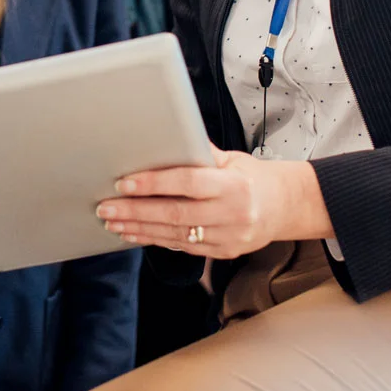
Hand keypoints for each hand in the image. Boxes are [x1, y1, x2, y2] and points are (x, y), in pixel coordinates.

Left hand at [94, 147, 332, 260]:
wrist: (284, 207)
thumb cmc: (252, 177)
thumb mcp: (232, 159)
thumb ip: (199, 153)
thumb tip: (164, 137)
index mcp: (234, 185)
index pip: (187, 183)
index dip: (154, 183)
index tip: (124, 183)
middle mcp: (231, 214)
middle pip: (175, 214)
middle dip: (135, 211)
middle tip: (106, 207)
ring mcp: (228, 238)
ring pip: (175, 235)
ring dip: (139, 229)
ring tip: (113, 222)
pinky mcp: (223, 253)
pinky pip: (183, 247)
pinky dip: (155, 240)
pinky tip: (135, 234)